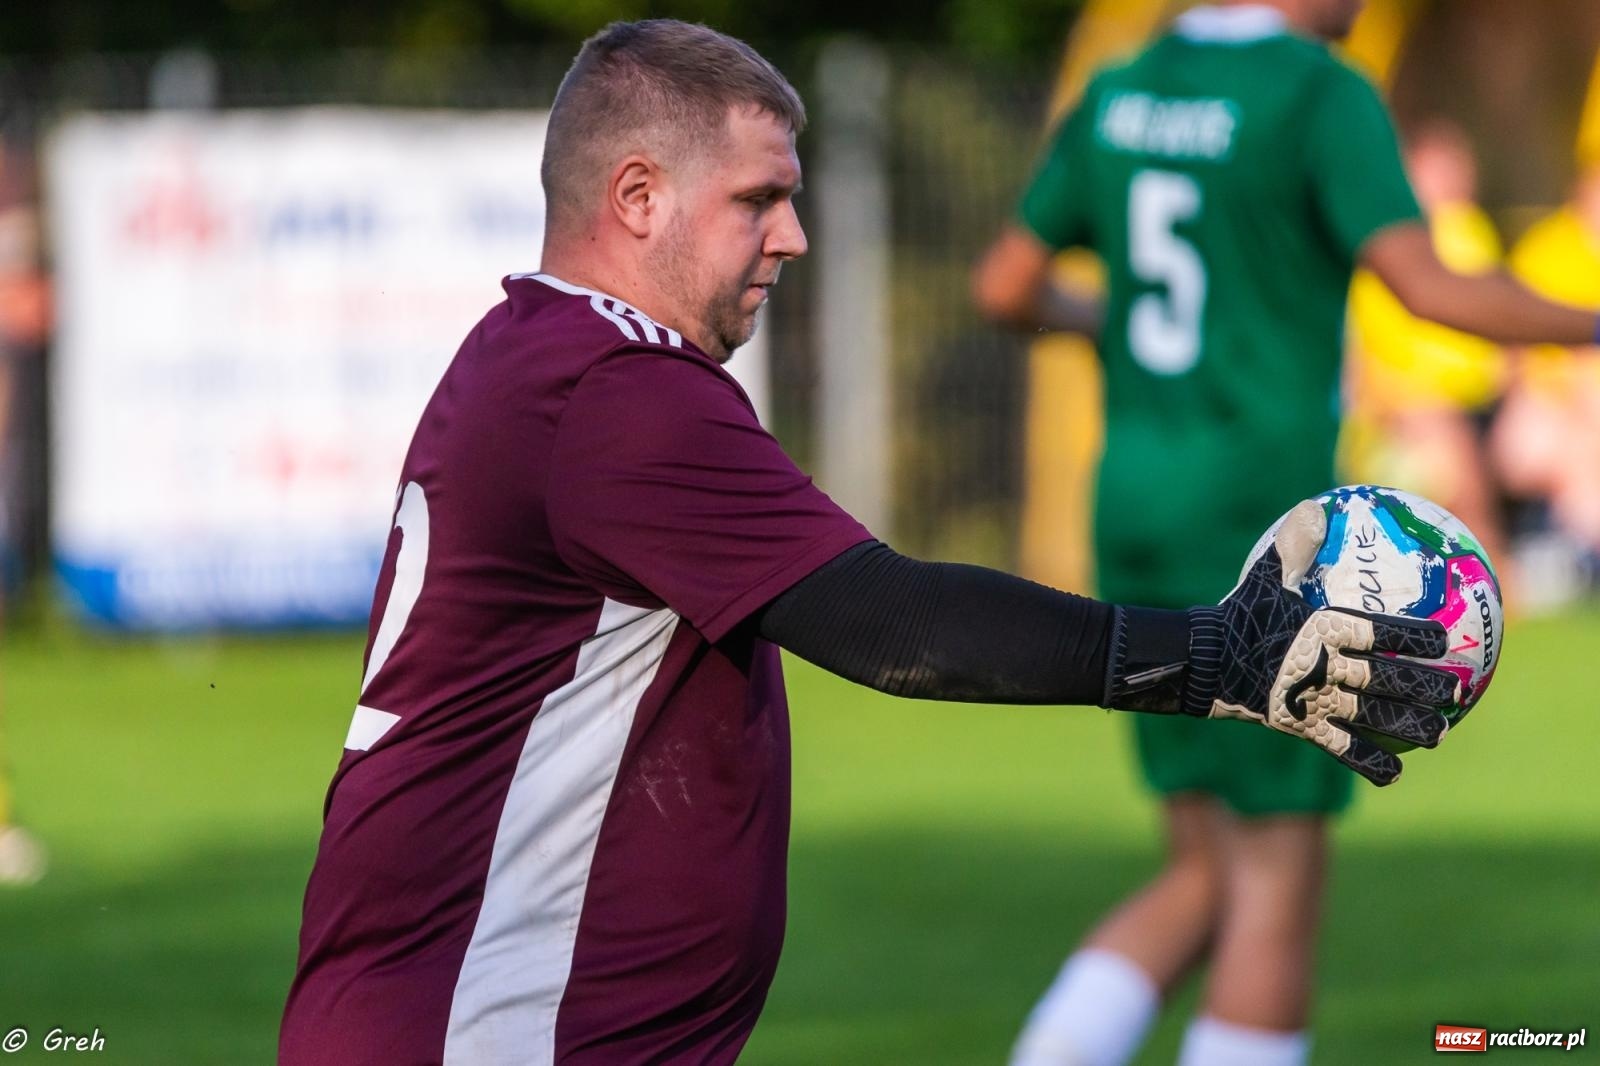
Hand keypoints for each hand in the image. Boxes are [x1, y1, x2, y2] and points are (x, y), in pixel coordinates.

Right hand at [1185, 500, 1459, 785]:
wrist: (1202, 661)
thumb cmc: (1238, 613)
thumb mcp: (1264, 573)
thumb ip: (1294, 543)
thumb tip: (1318, 506)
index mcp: (1323, 629)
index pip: (1381, 631)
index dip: (1416, 636)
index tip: (1445, 638)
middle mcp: (1325, 667)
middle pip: (1386, 679)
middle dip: (1426, 686)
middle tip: (1458, 689)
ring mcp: (1313, 700)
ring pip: (1372, 716)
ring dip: (1408, 726)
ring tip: (1439, 733)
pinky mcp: (1300, 726)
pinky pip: (1340, 748)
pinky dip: (1368, 762)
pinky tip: (1393, 774)